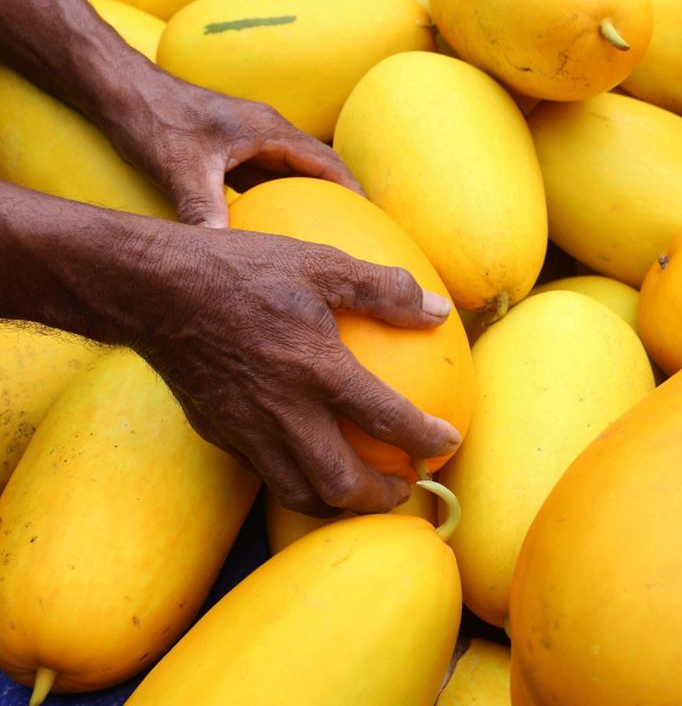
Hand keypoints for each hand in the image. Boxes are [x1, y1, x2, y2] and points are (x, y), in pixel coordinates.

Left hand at [101, 69, 360, 227]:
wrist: (117, 88)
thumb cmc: (152, 117)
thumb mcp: (181, 169)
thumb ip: (205, 209)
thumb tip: (223, 252)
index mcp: (270, 130)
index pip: (328, 163)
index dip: (353, 194)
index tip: (372, 226)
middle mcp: (266, 132)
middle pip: (317, 170)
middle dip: (338, 202)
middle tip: (355, 240)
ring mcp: (248, 140)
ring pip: (291, 175)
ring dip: (308, 202)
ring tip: (322, 239)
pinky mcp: (229, 149)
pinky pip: (265, 179)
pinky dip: (277, 202)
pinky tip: (272, 229)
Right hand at [136, 223, 462, 516]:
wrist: (150, 288)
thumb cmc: (238, 268)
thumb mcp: (319, 262)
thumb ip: (382, 288)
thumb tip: (437, 310)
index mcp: (316, 369)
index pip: (386, 419)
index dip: (425, 439)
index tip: (447, 444)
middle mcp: (283, 410)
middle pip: (341, 484)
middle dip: (381, 498)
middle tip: (406, 488)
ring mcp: (246, 428)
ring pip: (298, 492)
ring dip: (338, 503)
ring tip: (362, 491)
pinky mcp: (218, 432)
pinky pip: (263, 473)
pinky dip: (296, 482)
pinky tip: (309, 462)